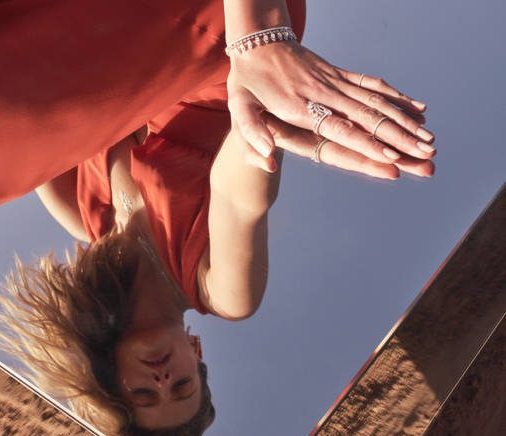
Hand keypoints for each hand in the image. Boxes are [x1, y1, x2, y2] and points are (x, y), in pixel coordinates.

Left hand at [226, 40, 435, 168]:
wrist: (257, 40)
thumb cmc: (246, 79)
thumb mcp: (238, 106)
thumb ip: (251, 132)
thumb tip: (267, 160)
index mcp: (299, 106)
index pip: (338, 128)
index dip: (365, 142)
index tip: (391, 157)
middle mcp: (323, 93)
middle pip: (367, 117)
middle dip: (398, 136)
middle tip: (426, 153)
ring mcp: (334, 81)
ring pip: (376, 101)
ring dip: (405, 120)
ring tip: (430, 138)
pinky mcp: (339, 74)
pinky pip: (372, 85)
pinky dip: (396, 96)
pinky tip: (419, 107)